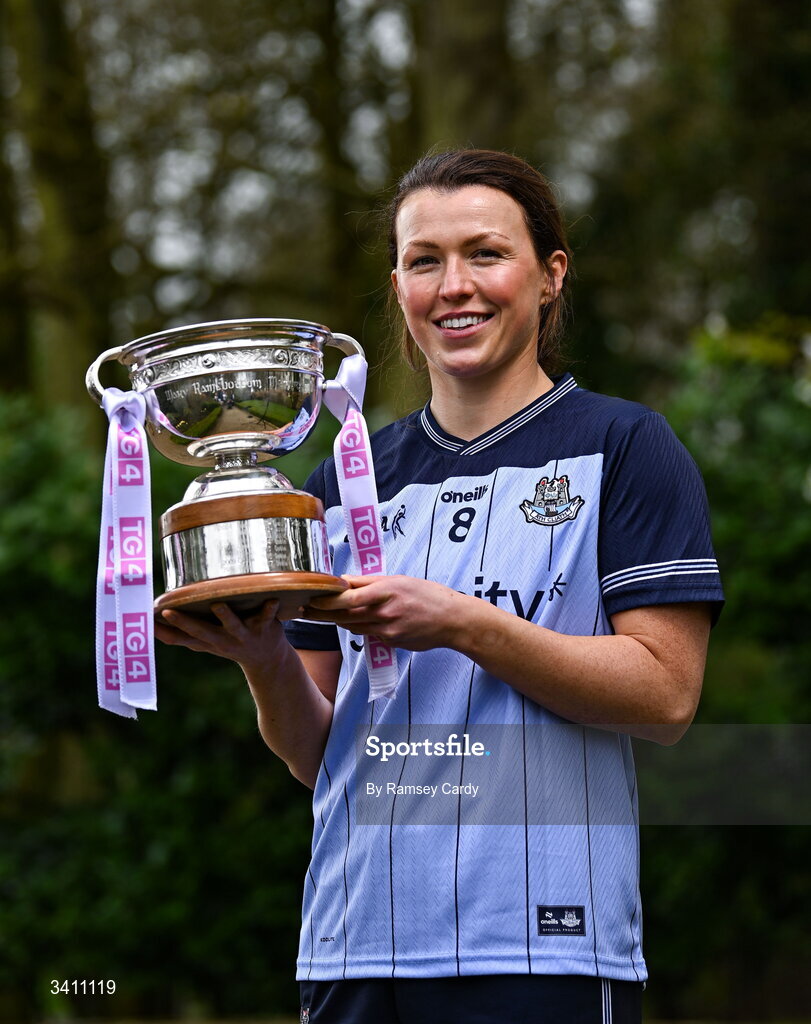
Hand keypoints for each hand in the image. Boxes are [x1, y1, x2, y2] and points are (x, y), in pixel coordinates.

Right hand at [155, 600, 289, 674]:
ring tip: (217, 604)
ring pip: (233, 625)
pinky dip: (270, 609)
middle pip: (202, 632)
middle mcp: (223, 639)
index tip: (155, 615)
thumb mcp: (202, 644)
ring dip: (225, 616)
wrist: (267, 659)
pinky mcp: (265, 626)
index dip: (169, 626)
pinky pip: (267, 617)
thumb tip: (150, 627)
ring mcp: (243, 634)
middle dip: (186, 623)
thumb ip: (177, 636)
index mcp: (207, 640)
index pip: (184, 635)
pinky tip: (273, 600)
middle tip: (170, 612)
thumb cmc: (228, 643)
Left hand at [304, 575, 468, 651]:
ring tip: (319, 614)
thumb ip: (369, 582)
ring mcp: (388, 631)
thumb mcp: (399, 580)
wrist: (452, 621)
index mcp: (386, 591)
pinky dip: (360, 626)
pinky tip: (357, 621)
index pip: (348, 599)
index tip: (310, 598)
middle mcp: (385, 612)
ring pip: (353, 626)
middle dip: (322, 613)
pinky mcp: (391, 642)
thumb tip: (343, 581)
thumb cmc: (427, 594)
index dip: (326, 601)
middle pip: (344, 616)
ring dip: (337, 620)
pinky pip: (369, 634)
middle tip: (304, 610)